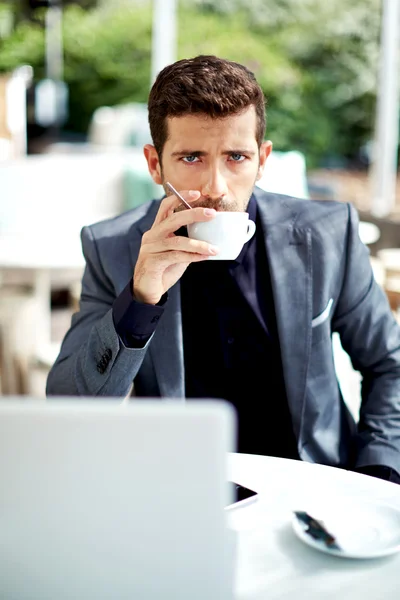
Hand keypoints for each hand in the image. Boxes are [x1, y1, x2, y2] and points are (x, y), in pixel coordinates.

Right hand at [133, 190, 217, 304]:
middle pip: (173, 218)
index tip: (196, 193)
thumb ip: (187, 242)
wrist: (147, 291)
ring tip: (214, 248)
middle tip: (211, 213)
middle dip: (193, 214)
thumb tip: (210, 235)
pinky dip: (193, 256)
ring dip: (199, 244)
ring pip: (177, 241)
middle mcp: (152, 236)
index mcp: (156, 230)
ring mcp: (151, 249)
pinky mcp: (153, 262)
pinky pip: (176, 256)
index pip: (165, 207)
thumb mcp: (176, 252)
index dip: (179, 197)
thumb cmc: (163, 270)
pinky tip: (204, 257)